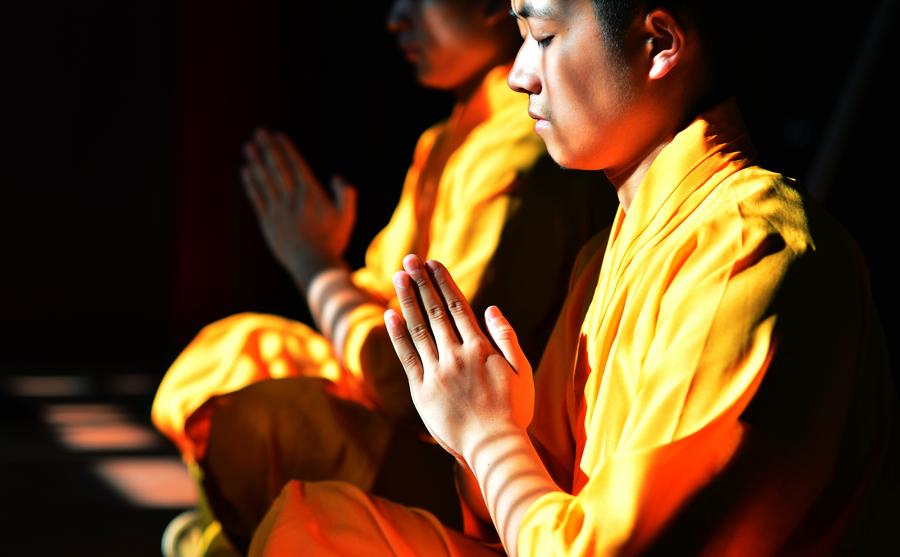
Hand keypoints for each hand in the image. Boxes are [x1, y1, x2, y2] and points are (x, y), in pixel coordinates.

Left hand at [241, 129, 355, 284]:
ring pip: (264, 179)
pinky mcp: (268, 222)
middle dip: (269, 148)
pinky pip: (257, 198)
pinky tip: (245, 171)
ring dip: (256, 161)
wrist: (313, 265)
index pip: (296, 165)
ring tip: (248, 146)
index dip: (286, 149)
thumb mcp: (347, 217)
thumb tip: (337, 177)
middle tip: (260, 132)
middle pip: (278, 167)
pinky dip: (251, 183)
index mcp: (311, 194)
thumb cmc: (333, 241)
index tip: (278, 136)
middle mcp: (292, 198)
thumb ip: (346, 195)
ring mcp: (278, 209)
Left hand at [383, 255, 533, 460]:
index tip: (432, 263)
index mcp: (480, 348)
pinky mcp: (422, 390)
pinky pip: (407, 357)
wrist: (494, 446)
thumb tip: (491, 308)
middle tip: (409, 259)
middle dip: (421, 282)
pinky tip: (390, 315)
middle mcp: (456, 355)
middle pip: (435, 311)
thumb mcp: (522, 371)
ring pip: (419, 328)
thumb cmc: (513, 411)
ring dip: (407, 300)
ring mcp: (438, 372)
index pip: (458, 306)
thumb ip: (506, 338)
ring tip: (398, 277)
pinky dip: (398, 335)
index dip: (443, 282)